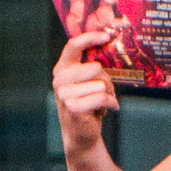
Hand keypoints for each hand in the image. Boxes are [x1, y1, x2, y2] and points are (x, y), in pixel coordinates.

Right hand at [52, 30, 120, 144]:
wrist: (81, 134)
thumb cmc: (88, 104)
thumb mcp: (88, 82)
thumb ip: (92, 66)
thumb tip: (109, 45)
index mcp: (62, 68)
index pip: (73, 45)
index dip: (90, 37)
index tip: (107, 36)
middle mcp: (60, 79)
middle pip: (95, 67)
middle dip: (106, 80)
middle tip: (105, 92)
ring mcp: (64, 94)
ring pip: (101, 83)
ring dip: (108, 94)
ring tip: (102, 102)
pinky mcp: (73, 107)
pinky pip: (102, 97)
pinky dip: (111, 104)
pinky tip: (108, 109)